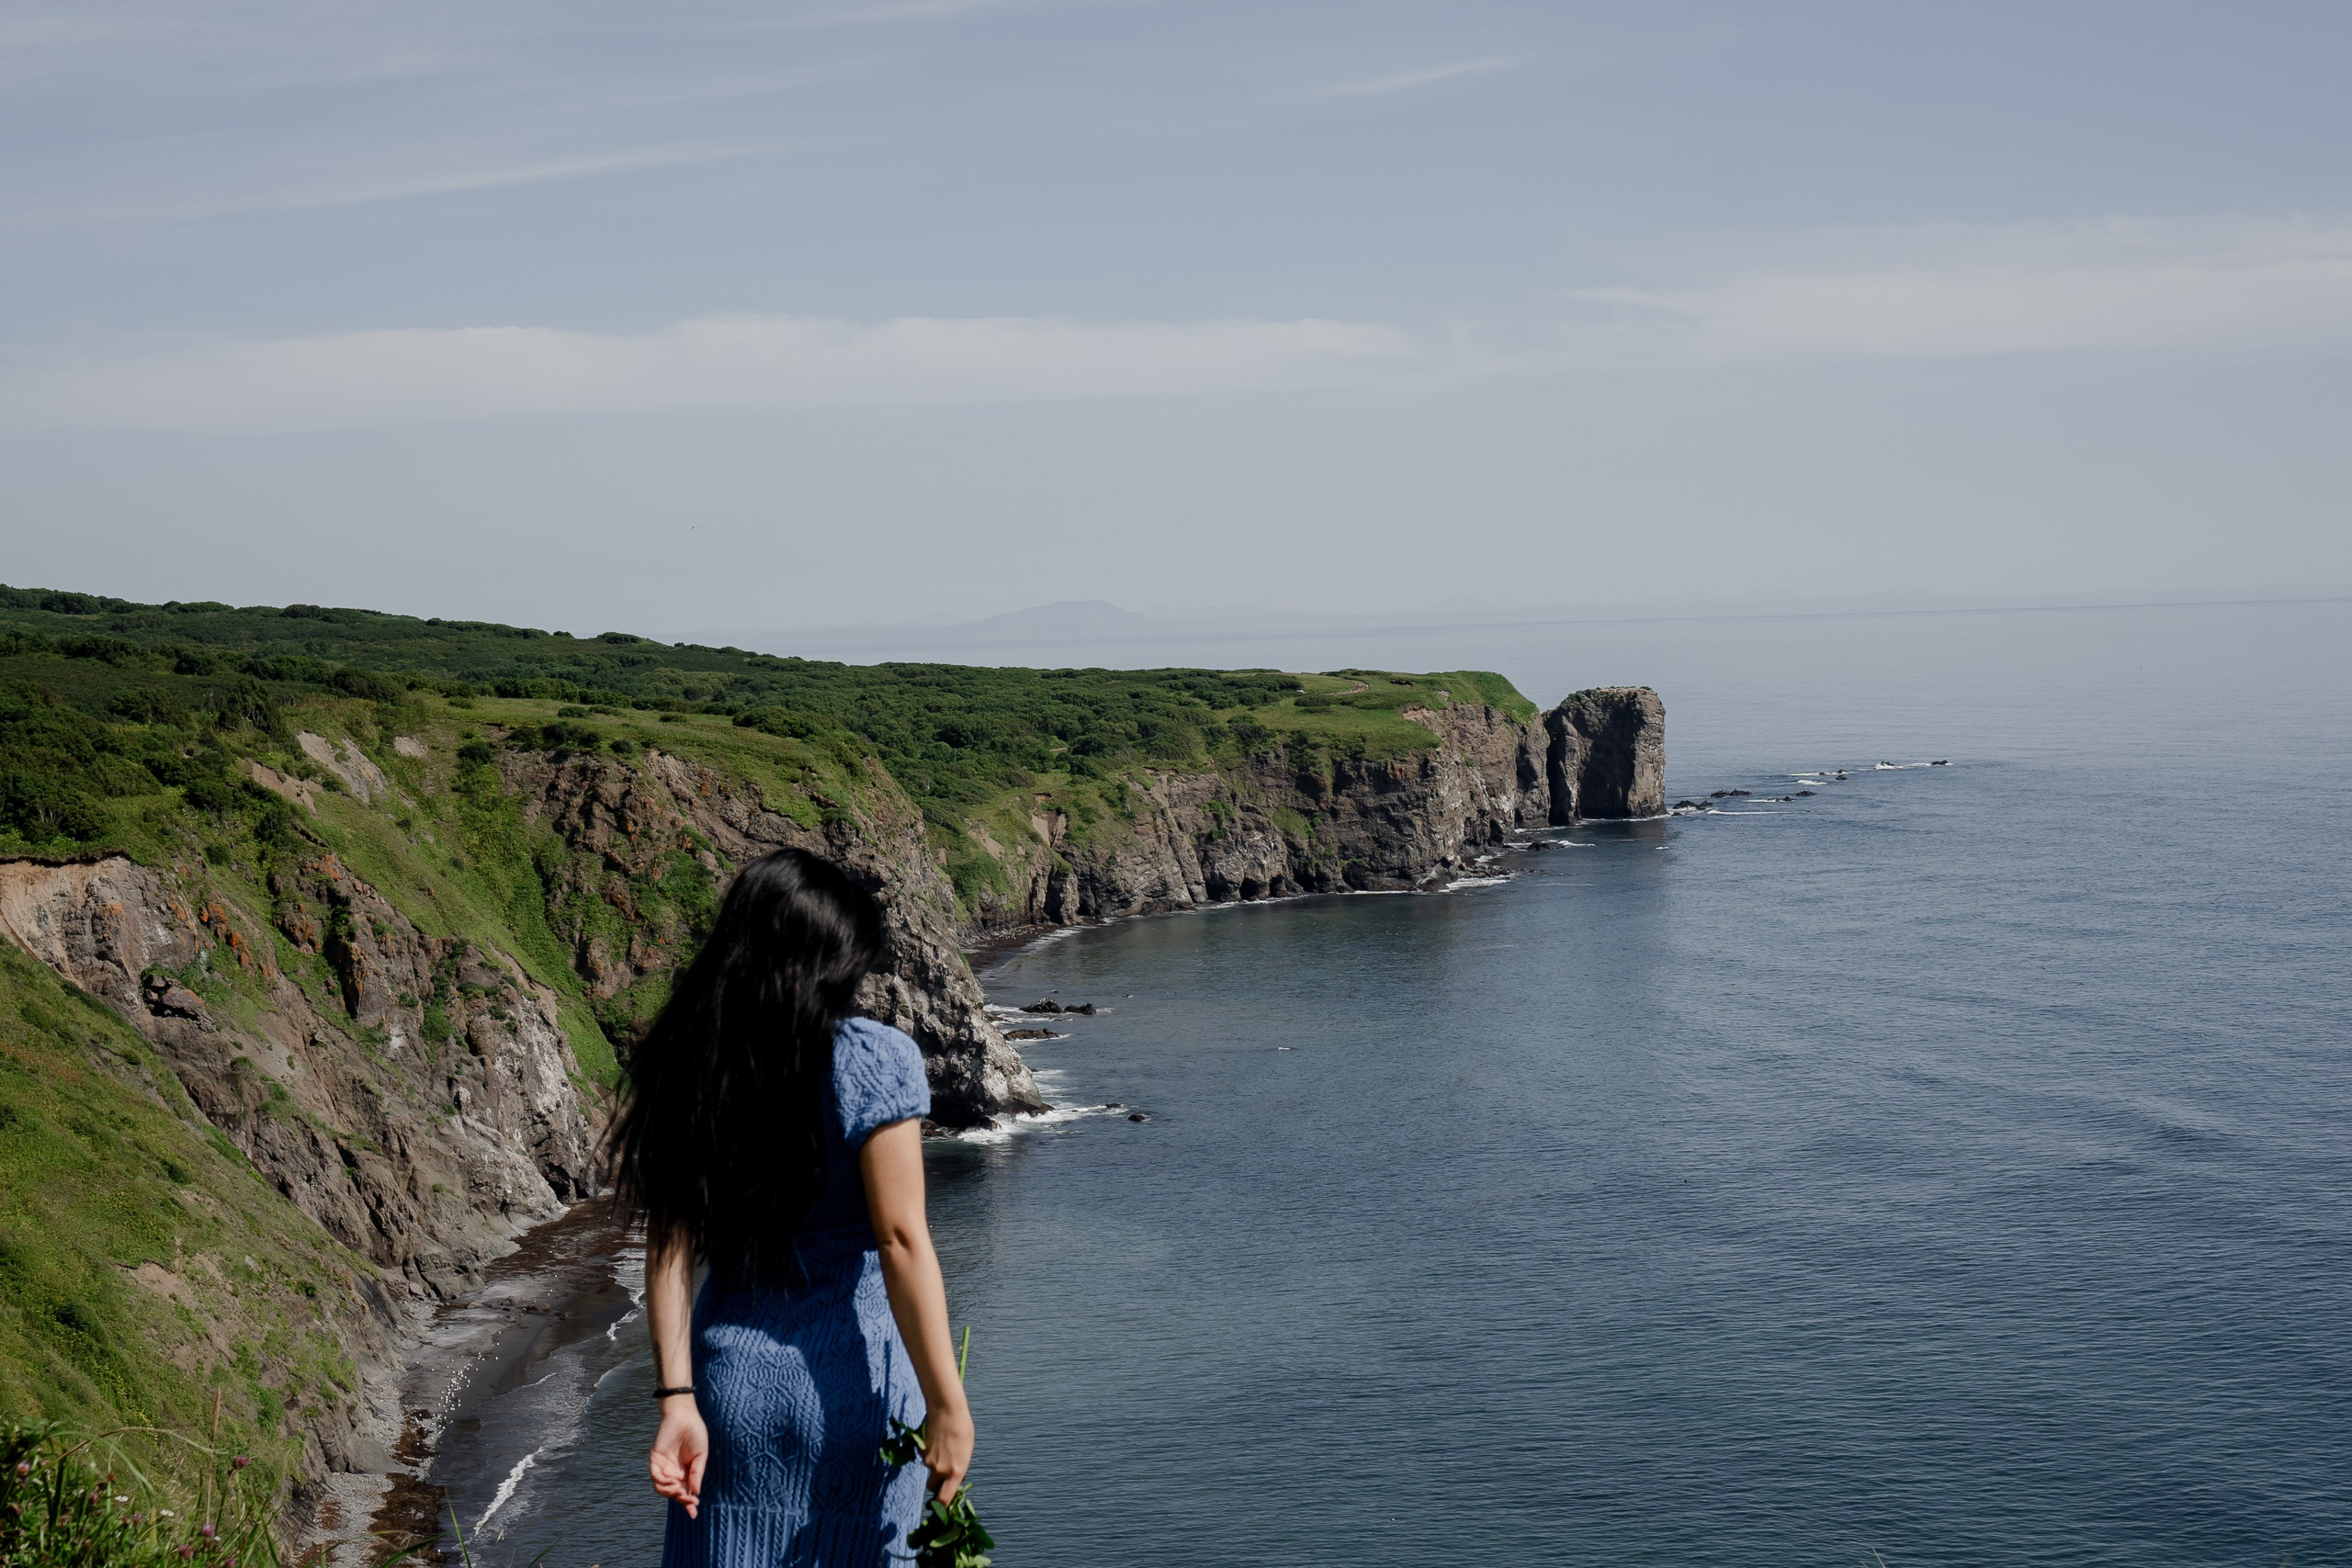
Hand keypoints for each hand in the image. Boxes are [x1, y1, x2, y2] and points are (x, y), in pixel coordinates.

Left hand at [649, 1401, 709, 1518]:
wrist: (685, 1415)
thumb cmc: (695, 1432)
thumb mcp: (701, 1455)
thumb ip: (697, 1473)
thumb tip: (696, 1492)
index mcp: (685, 1472)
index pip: (685, 1492)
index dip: (688, 1504)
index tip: (694, 1514)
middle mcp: (673, 1472)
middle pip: (673, 1493)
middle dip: (681, 1499)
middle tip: (689, 1500)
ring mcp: (663, 1466)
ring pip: (662, 1488)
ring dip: (671, 1493)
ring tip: (680, 1490)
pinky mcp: (655, 1459)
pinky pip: (655, 1476)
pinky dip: (662, 1482)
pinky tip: (672, 1482)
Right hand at [920, 1401, 973, 1502]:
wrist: (947, 1410)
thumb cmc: (963, 1429)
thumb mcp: (966, 1452)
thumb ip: (959, 1468)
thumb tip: (953, 1477)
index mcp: (956, 1472)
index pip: (945, 1499)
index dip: (941, 1507)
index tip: (940, 1511)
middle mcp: (941, 1470)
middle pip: (933, 1487)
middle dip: (936, 1484)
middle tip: (941, 1475)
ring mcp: (929, 1462)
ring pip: (929, 1471)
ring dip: (933, 1466)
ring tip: (942, 1449)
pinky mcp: (921, 1452)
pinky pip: (924, 1458)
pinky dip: (929, 1454)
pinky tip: (936, 1441)